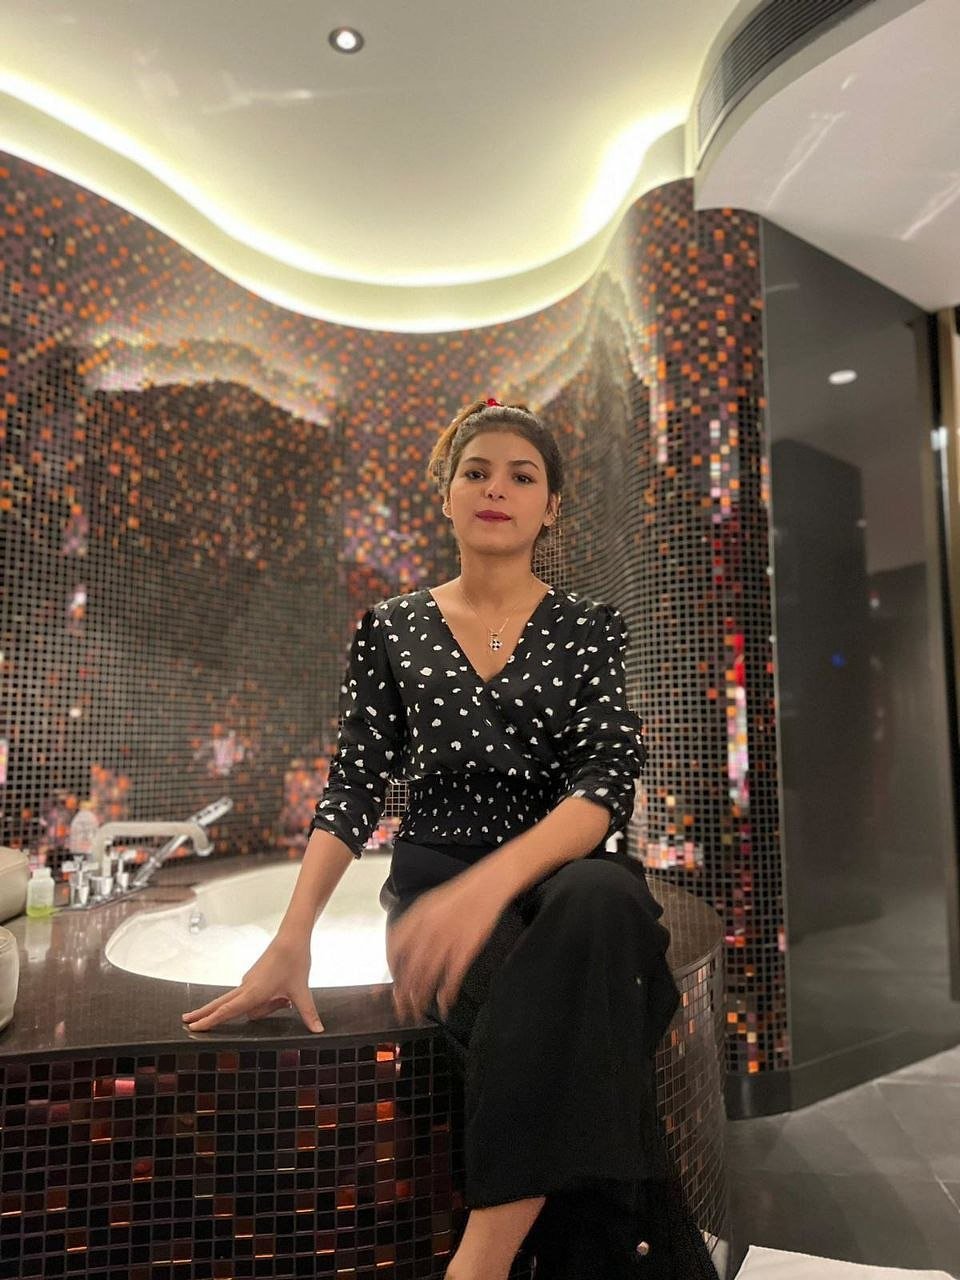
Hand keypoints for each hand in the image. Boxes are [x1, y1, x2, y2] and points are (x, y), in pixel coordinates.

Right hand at [181, 934, 323, 1032]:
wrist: (293, 937)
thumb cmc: (295, 963)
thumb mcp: (302, 991)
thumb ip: (308, 1013)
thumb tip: (318, 1031)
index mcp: (254, 993)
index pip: (227, 1010)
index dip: (210, 1020)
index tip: (194, 1028)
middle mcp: (247, 987)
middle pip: (222, 1004)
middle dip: (205, 1014)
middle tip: (186, 1022)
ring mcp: (249, 981)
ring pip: (247, 1002)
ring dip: (263, 1008)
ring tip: (287, 1001)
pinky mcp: (254, 976)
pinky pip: (254, 994)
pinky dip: (265, 1000)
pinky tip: (284, 998)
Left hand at [387, 862, 511, 1022]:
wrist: (486, 887)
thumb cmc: (459, 895)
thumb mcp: (428, 904)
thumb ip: (412, 924)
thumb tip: (400, 946)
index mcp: (417, 918)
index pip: (395, 949)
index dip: (392, 969)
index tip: (393, 981)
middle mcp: (428, 931)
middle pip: (409, 969)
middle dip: (403, 993)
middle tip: (401, 1008)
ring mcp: (447, 942)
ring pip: (428, 977)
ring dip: (421, 997)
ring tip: (418, 1011)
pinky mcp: (466, 950)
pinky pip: (452, 977)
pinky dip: (447, 993)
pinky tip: (444, 1003)